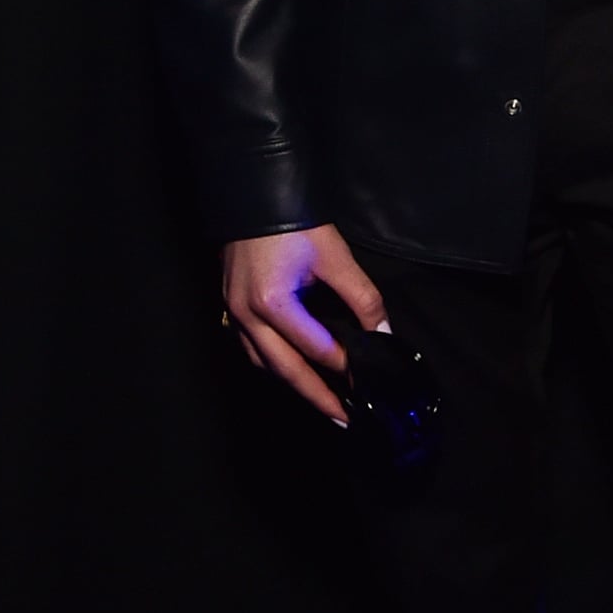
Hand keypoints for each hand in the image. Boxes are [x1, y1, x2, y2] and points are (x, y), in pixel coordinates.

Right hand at [221, 223, 387, 425]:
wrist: (255, 194)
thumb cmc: (294, 222)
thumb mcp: (335, 257)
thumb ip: (362, 298)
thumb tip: (383, 332)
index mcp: (272, 304)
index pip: (316, 349)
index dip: (345, 365)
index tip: (368, 380)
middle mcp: (246, 316)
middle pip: (285, 370)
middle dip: (317, 397)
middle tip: (343, 418)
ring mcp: (233, 313)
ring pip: (263, 364)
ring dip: (293, 384)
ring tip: (320, 401)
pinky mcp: (229, 307)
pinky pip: (250, 348)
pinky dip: (273, 364)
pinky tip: (290, 370)